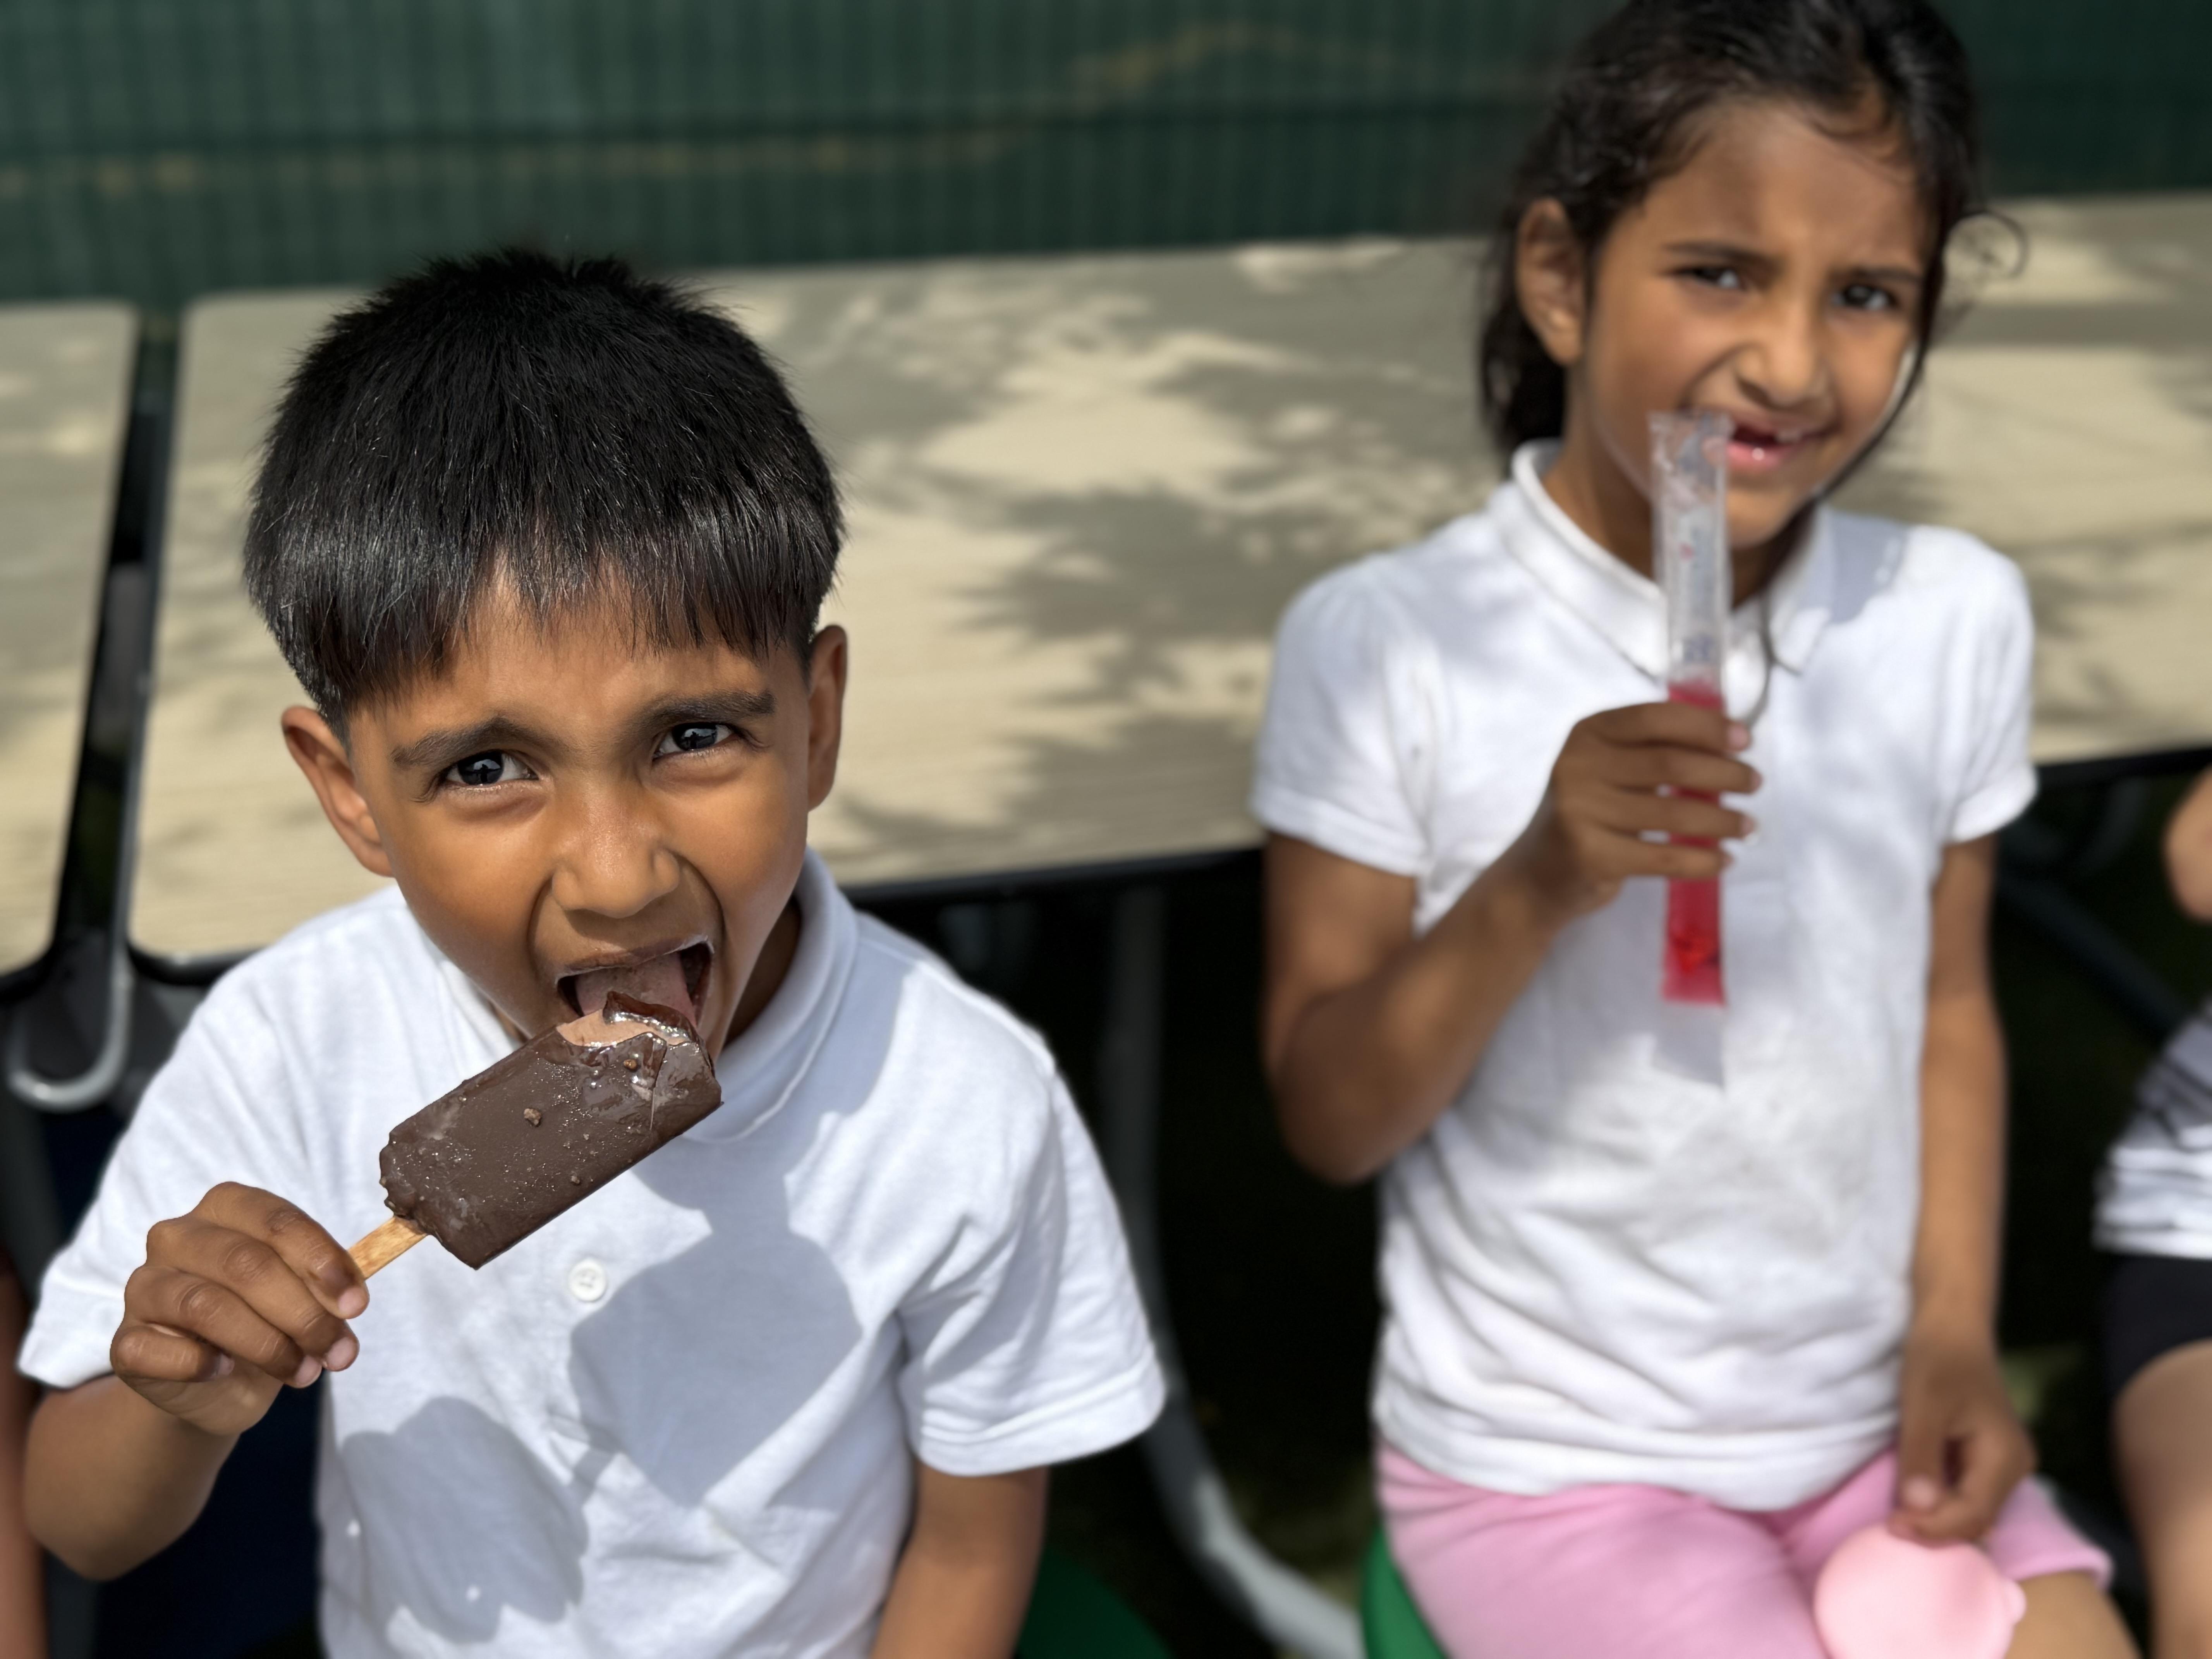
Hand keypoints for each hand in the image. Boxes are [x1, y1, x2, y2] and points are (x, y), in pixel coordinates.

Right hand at [111, 1184, 367, 1438]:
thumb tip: (349, 1302)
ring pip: (208, 1307)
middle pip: (247, 1265)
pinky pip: (160, 1350)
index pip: (278, 1221)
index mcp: (226, 1207)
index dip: (322, 1262)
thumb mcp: (302, 1294)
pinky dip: (202, 1364)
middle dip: (304, 1314)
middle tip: (340, 1352)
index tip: (357, 1305)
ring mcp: (144, 1286)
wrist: (216, 1383)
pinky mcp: (124, 1341)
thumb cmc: (266, 1319)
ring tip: (305, 1372)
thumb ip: (323, 1287)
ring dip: (269, 1345)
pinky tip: (227, 1371)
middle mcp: (177, 1236)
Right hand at [1496, 702, 1758, 924]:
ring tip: (1748, 825)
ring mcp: (1581, 812)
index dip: (1706, 725)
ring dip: (1724, 819)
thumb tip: (1729, 739)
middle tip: (1754, 782)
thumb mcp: (1608, 768)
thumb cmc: (1590, 813)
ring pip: (1675, 814)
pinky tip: (1724, 860)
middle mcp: (1578, 766)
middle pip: (1671, 763)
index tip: (1745, 740)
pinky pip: (1666, 859)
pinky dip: (1704, 861)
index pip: (1655, 718)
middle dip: (1726, 772)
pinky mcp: (1591, 856)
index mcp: (1587, 734)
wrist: (1537, 874)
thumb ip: (1652, 749)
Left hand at [1890, 1325, 2033, 1542]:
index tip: (1892, 1527)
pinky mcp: (1989, 1459)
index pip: (1973, 1515)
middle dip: (1936, 1528)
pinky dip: (1943, 1503)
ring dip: (1939, 1519)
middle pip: (1977, 1519)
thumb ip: (1921, 1458)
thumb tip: (1917, 1509)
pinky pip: (1969, 1494)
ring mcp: (2005, 1465)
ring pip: (1973, 1511)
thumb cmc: (1937, 1359)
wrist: (1953, 1327)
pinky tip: (1916, 1499)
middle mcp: (2015, 1468)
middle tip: (1891, 1526)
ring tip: (1899, 1516)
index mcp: (2005, 1457)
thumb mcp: (1922, 1406)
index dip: (1934, 1528)